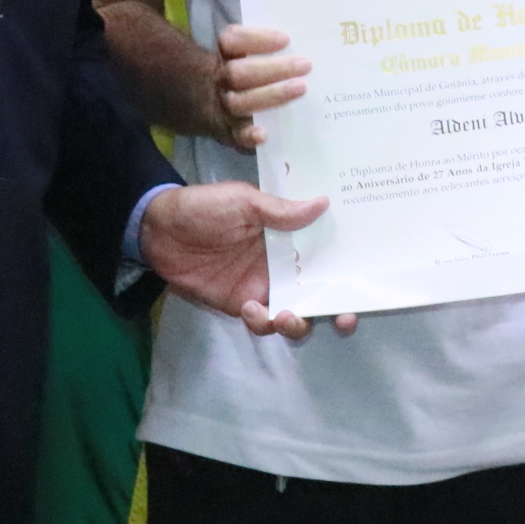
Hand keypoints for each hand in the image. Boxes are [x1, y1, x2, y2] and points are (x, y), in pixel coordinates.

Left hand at [140, 181, 343, 338]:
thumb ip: (281, 211)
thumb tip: (324, 203)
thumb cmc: (204, 207)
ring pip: (296, 314)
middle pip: (321, 293)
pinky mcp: (243, 305)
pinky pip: (263, 322)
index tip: (366, 282)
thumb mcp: (243, 201)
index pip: (328, 254)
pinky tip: (252, 309)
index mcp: (289, 236)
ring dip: (300, 322)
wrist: (158, 229)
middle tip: (344, 319)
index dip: (349, 269)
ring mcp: (265, 287)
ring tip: (288, 316)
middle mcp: (284, 265)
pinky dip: (263, 322)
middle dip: (338, 310)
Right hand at [215, 23, 311, 150]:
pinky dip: (246, 136)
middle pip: (239, 73)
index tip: (286, 40)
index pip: (231, 41)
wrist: (199, 106)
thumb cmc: (226, 75)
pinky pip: (232, 136)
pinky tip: (263, 135)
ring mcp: (218, 108)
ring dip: (271, 95)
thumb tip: (287, 40)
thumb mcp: (228, 55)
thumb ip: (250, 46)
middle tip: (305, 65)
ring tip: (301, 88)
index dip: (256, 39)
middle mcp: (214, 80)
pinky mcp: (223, 132)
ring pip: (240, 102)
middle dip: (274, 69)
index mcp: (216, 55)